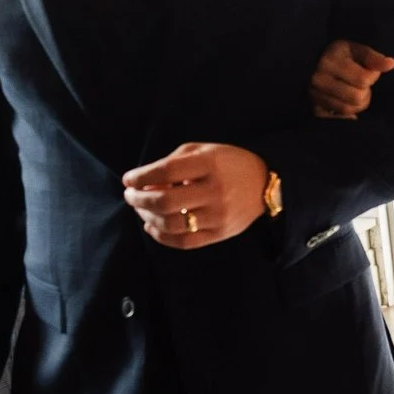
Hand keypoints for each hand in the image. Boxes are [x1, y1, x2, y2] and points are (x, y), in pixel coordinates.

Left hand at [122, 142, 269, 248]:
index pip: (166, 171)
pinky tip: (152, 227)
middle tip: (130, 196)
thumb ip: (173, 162)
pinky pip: (184, 242)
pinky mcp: (221, 233)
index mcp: (210, 164)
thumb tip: (144, 183)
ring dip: (148, 218)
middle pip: (165, 201)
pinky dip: (162, 237)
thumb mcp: (203, 151)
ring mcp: (219, 215)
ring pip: (171, 223)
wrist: (264, 184)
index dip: (141, 177)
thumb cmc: (227, 164)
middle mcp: (215, 190)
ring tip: (141, 210)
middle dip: (139, 200)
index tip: (128, 180)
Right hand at [311, 40, 393, 120]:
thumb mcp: (356, 50)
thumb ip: (373, 58)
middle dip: (365, 91)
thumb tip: (391, 64)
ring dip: (358, 103)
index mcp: (330, 62)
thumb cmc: (340, 56)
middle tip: (359, 84)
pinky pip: (340, 119)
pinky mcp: (315, 109)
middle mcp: (319, 80)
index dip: (372, 76)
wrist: (314, 64)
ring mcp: (315, 96)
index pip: (364, 79)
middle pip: (357, 97)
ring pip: (350, 110)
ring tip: (353, 91)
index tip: (367, 70)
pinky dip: (349, 114)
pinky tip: (346, 102)